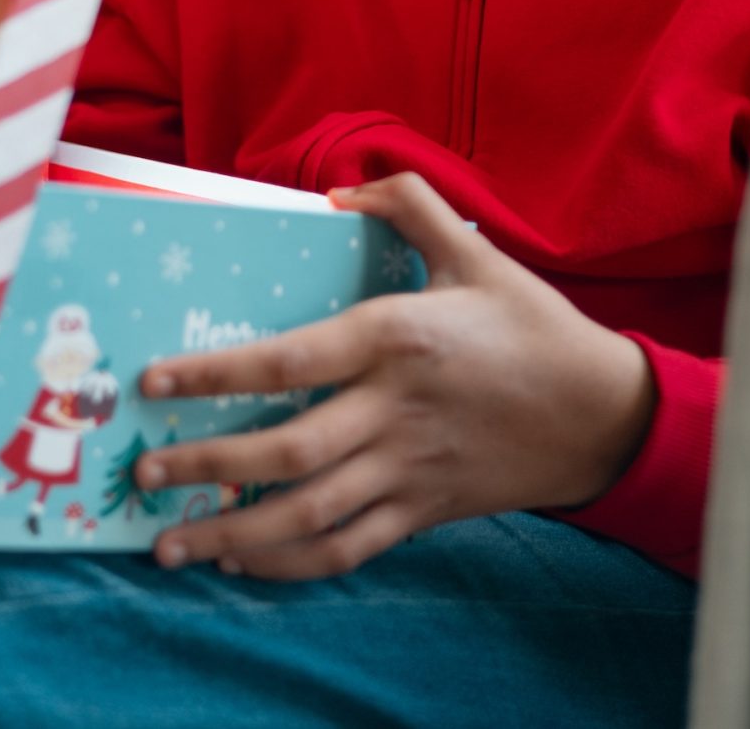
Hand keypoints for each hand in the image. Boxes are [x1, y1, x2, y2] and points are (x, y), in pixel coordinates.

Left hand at [131, 170, 656, 581]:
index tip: (155, 384)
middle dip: (207, 465)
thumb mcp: (474, 250)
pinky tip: (242, 561)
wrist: (604, 414)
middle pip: (286, 449)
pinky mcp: (422, 511)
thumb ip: (407, 204)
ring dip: (234, 533)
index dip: (216, 374)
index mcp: (397, 339)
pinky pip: (347, 549)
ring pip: (309, 515)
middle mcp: (394, 411)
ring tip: (173, 544)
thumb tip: (340, 184)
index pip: (290, 358)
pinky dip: (289, 564)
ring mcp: (407, 469)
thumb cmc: (532, 328)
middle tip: (145, 472)